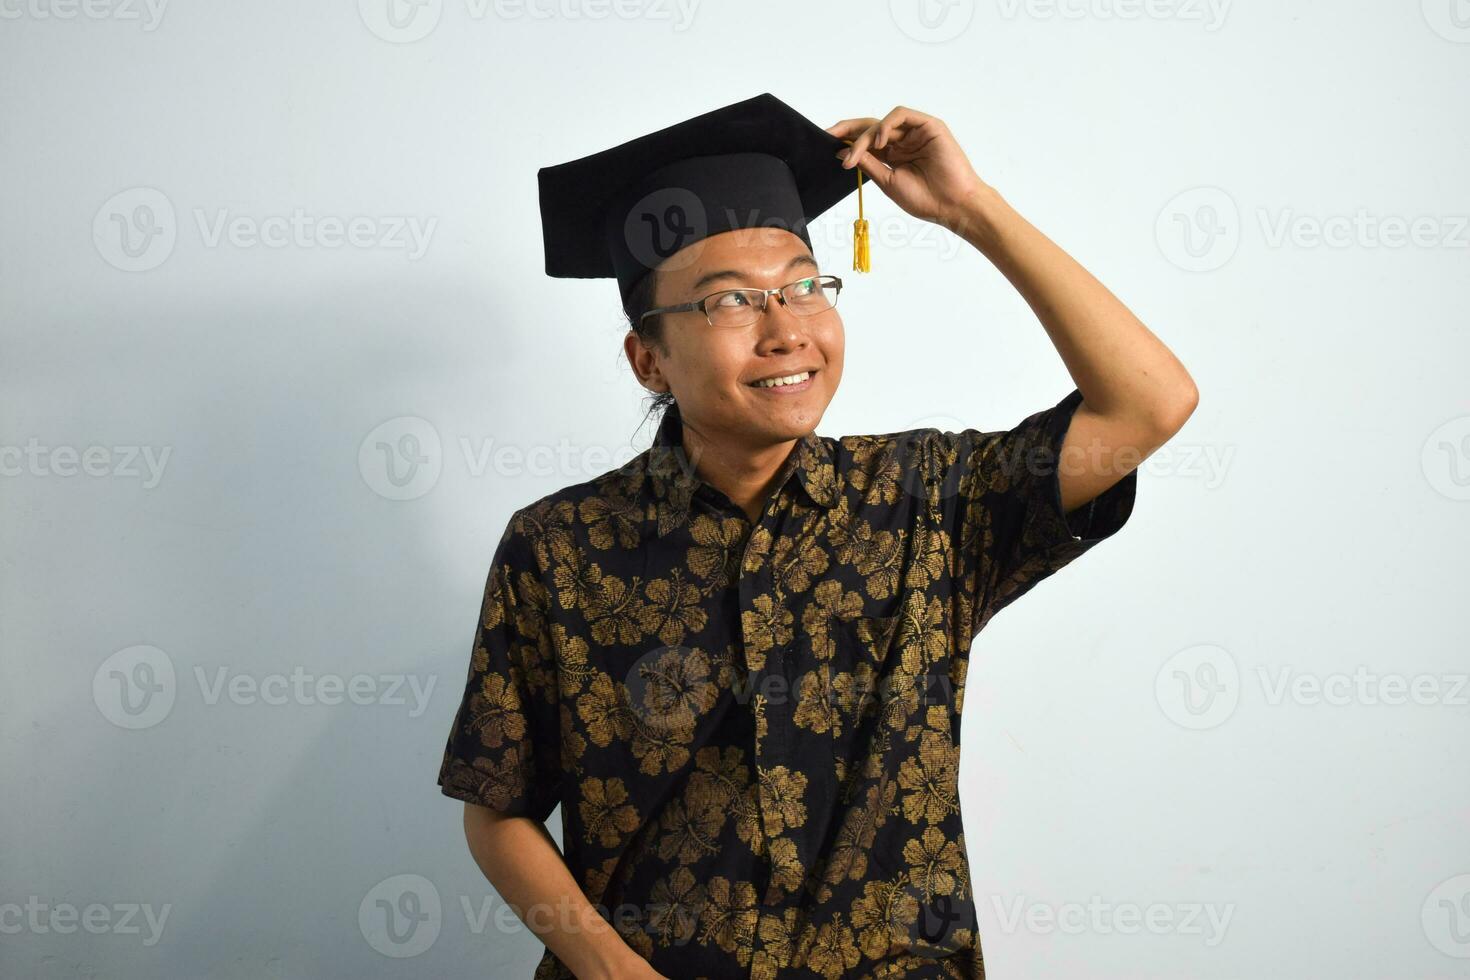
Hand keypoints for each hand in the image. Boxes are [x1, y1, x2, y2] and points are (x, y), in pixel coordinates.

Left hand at [826, 105, 989, 230]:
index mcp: (893, 155)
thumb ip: (868, 163)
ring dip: (865, 136)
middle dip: (848, 129)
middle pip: (870, 126)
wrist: (952, 205)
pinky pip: (901, 115)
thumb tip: (842, 152)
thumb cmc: (925, 198)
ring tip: (855, 155)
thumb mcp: (887, 181)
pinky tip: (878, 142)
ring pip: (882, 123)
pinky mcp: (928, 125)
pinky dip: (885, 125)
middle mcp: (903, 140)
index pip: (865, 141)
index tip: (825, 143)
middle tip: (829, 135)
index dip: (846, 140)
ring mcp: (915, 131)